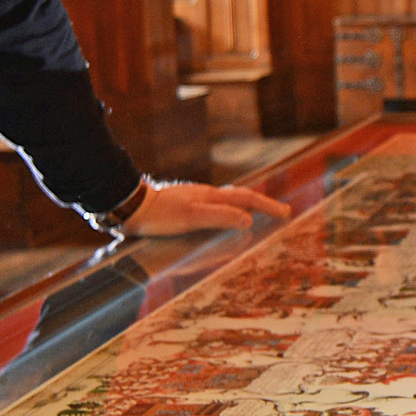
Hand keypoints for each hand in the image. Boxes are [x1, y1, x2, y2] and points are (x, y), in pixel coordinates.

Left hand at [124, 180, 290, 232]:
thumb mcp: (191, 217)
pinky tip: (221, 219)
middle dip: (262, 204)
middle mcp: (205, 195)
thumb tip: (248, 220)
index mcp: (211, 196)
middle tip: (279, 213)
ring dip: (246, 206)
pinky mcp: (183, 206)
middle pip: (240, 196)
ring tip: (257, 214)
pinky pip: (214, 207)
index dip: (267, 206)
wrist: (129, 206)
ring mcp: (194, 199)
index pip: (246, 199)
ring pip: (227, 201)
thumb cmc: (159, 215)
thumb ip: (220, 217)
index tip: (286, 213)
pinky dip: (227, 212)